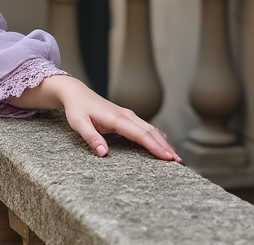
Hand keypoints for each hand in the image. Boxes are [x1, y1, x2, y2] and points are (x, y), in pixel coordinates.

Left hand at [55, 78, 180, 161]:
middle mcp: (126, 115)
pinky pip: (145, 127)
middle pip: (150, 131)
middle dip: (165, 146)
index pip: (140, 134)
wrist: (76, 92)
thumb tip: (103, 153)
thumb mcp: (79, 124)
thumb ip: (91, 138)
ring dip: (163, 142)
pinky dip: (156, 136)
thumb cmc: (77, 109)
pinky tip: (163, 143)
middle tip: (178, 162)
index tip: (167, 157)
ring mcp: (128, 115)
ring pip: (150, 128)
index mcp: (116, 118)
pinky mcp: (126, 117)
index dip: (155, 146)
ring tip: (174, 156)